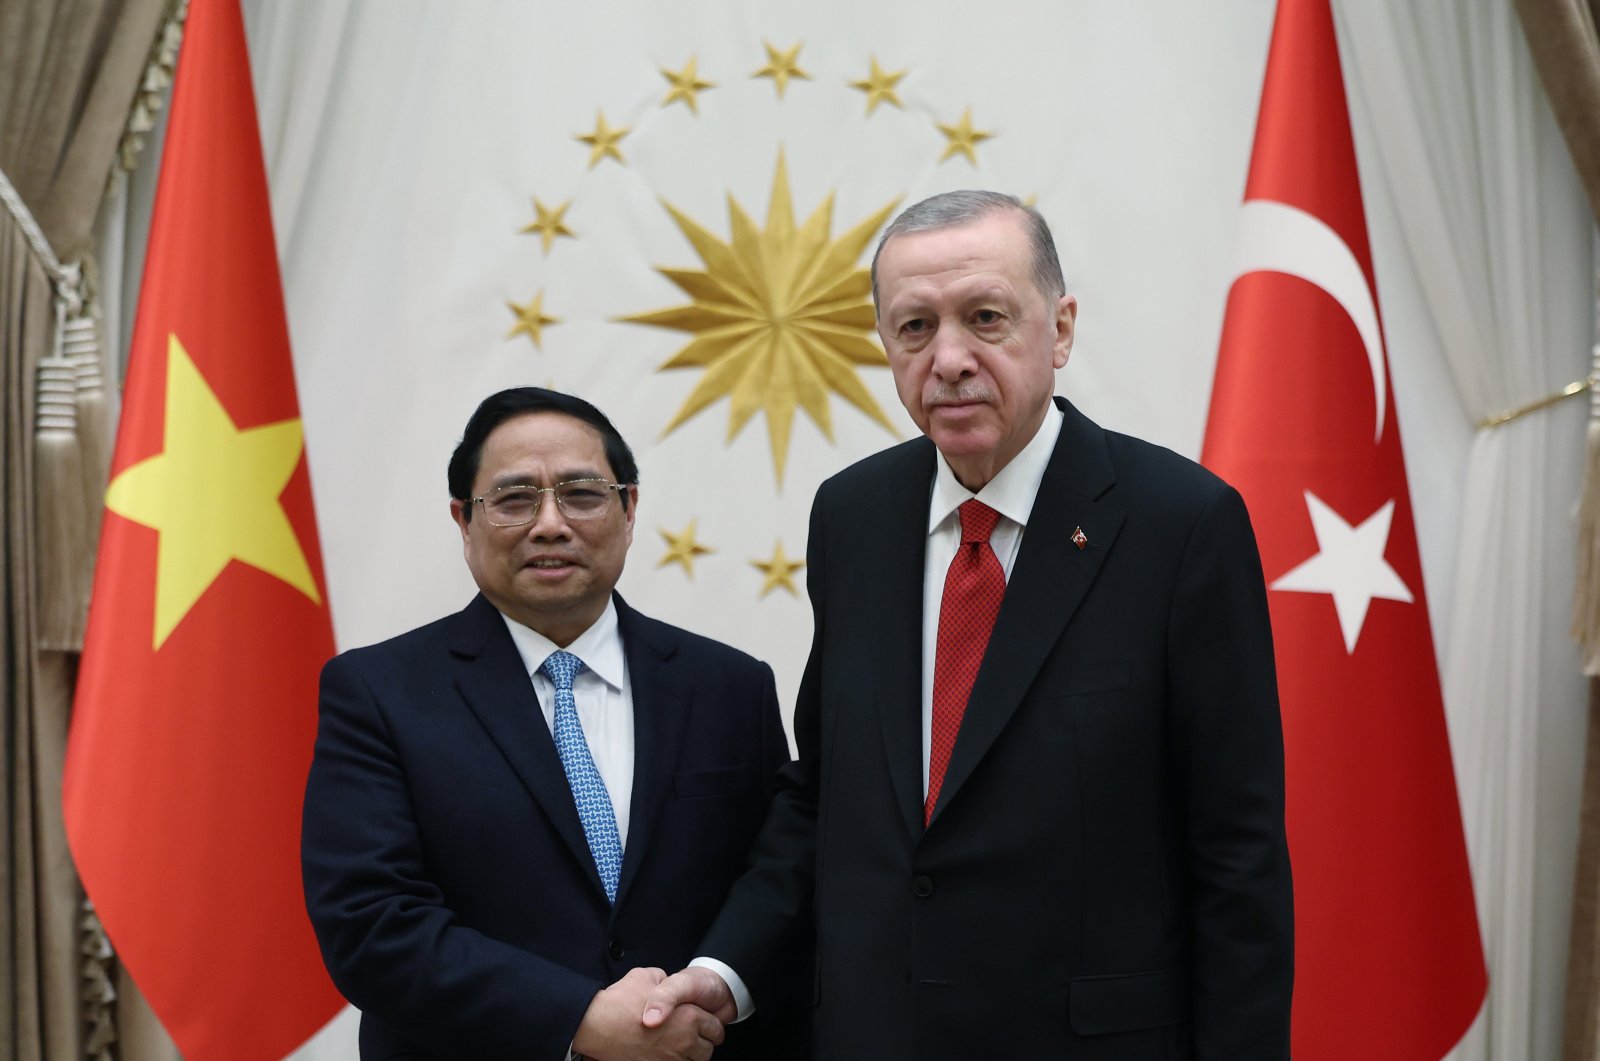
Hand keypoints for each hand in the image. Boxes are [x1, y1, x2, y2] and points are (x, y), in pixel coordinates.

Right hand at [572, 967, 724, 1060]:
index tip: (702, 1023)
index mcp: (689, 1017)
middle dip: (702, 1043)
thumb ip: (666, 982)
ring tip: (678, 1048)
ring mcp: (670, 1060)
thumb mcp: (647, 976)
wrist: (596, 1024)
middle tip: (691, 1037)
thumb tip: (668, 983)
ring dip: (689, 1057)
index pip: (715, 1028)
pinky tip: (665, 1055)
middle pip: (707, 1050)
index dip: (709, 1024)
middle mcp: (684, 1041)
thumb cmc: (621, 1001)